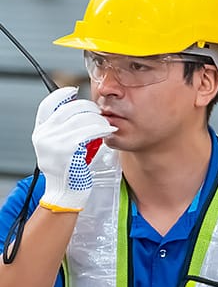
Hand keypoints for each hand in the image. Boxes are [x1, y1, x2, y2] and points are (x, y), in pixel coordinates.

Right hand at [32, 87, 114, 213]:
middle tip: (98, 112)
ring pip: (80, 119)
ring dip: (97, 118)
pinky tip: (109, 131)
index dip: (61, 95)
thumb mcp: (57, 148)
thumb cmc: (66, 173)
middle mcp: (44, 136)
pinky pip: (89, 132)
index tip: (74, 92)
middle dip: (87, 107)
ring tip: (106, 124)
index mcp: (40, 133)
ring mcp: (55, 143)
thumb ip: (62, 131)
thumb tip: (77, 113)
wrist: (65, 194)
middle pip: (68, 109)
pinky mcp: (69, 151)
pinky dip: (101, 128)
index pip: (48, 105)